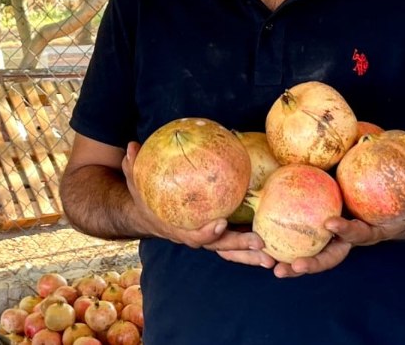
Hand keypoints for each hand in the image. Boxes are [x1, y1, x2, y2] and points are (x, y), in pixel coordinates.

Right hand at [122, 142, 273, 269]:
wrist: (149, 217)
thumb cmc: (145, 199)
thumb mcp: (135, 184)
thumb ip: (134, 167)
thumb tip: (132, 146)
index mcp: (180, 230)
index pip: (195, 237)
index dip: (207, 233)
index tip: (220, 222)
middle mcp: (197, 238)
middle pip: (221, 248)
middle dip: (240, 248)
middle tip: (260, 244)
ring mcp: (209, 238)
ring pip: (232, 251)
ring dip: (251, 256)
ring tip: (272, 258)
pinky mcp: (219, 234)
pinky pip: (237, 242)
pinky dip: (252, 246)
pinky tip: (273, 244)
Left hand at [273, 192, 404, 277]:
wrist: (402, 214)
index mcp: (370, 232)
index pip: (357, 235)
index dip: (346, 231)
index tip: (330, 224)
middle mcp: (351, 240)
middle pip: (330, 257)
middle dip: (310, 265)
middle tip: (288, 268)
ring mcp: (337, 238)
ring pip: (313, 255)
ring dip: (292, 263)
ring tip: (269, 266)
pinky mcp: (325, 230)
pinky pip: (305, 240)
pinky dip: (287, 245)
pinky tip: (264, 244)